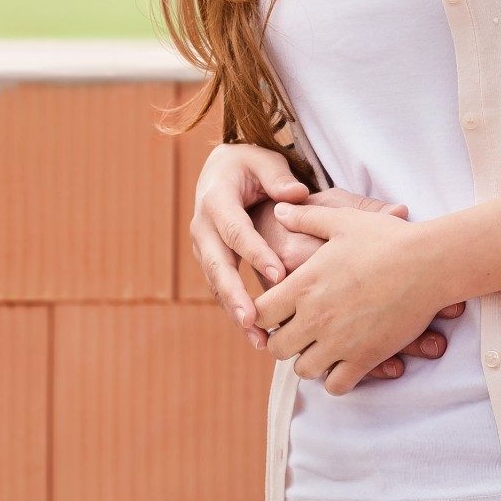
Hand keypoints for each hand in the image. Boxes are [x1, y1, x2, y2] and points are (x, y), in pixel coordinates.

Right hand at [188, 143, 309, 328]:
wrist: (219, 172)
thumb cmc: (249, 165)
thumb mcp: (263, 160)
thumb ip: (278, 177)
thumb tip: (297, 195)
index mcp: (216, 200)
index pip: (236, 230)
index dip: (256, 253)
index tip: (279, 276)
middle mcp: (203, 227)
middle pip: (217, 265)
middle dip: (235, 295)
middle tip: (254, 320)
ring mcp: (203, 248)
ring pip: (217, 285)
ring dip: (235, 312)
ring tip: (259, 339)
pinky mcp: (211, 262)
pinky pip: (221, 291)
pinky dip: (236, 312)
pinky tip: (256, 336)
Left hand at [254, 202, 461, 394]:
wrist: (429, 264)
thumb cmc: (386, 239)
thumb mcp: (342, 220)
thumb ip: (306, 218)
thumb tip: (279, 209)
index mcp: (304, 284)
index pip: (259, 314)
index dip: (264, 314)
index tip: (278, 311)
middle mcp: (315, 317)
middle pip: (276, 348)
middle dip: (284, 341)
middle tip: (300, 332)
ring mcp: (339, 341)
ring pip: (303, 370)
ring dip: (309, 361)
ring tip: (322, 347)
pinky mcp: (365, 358)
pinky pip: (336, 386)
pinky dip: (336, 379)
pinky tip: (345, 362)